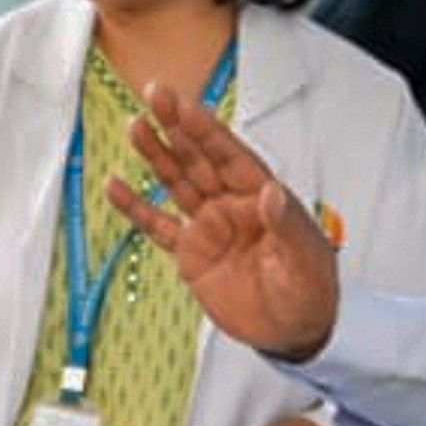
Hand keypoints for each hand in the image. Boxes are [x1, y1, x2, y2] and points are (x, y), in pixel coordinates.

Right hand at [114, 85, 342, 360]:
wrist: (294, 332)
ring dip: (156, 155)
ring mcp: (210, 226)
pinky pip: (158, 226)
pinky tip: (116, 187)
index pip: (230, 154)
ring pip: (177, 182)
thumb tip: (272, 192)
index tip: (184, 105)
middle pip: (199, 158)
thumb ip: (286, 224)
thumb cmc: (309, 291)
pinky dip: (136, 208)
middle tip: (155, 93)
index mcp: (261, 196)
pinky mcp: (191, 254)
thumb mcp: (304, 259)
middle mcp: (233, 203)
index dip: (206, 129)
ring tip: (135, 126)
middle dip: (177, 126)